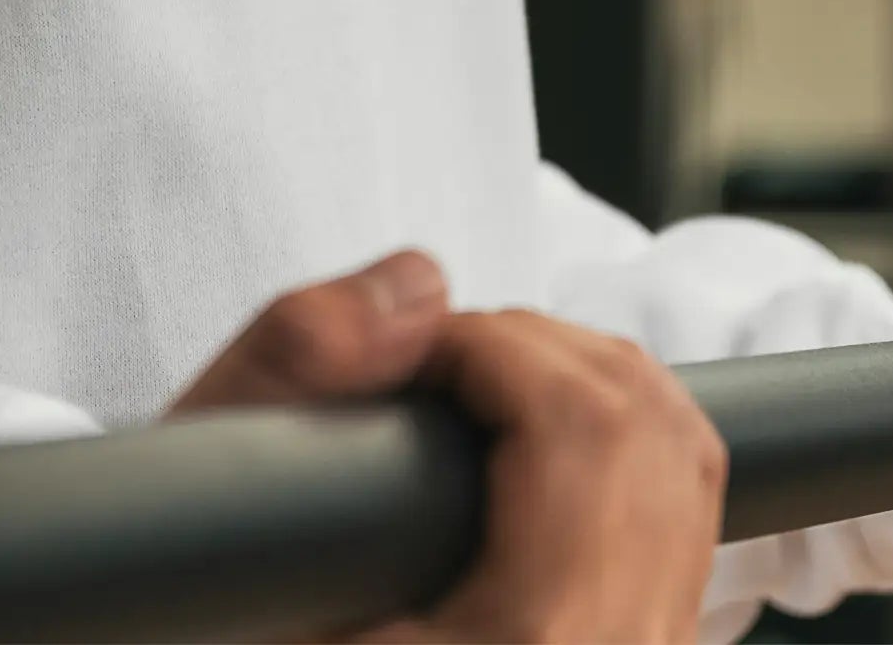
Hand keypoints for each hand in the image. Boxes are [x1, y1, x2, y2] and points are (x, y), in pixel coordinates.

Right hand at [173, 251, 725, 642]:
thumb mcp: (208, 490)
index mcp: (527, 640)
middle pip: (646, 425)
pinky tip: (530, 433)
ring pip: (684, 459)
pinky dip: (617, 437)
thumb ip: (290, 363)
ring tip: (474, 384)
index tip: (410, 350)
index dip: (490, 342)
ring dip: (586, 381)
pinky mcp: (644, 644)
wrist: (231, 643)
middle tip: (434, 360)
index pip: (578, 425)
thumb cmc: (214, 614)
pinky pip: (684, 512)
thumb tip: (421, 283)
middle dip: (540, 346)